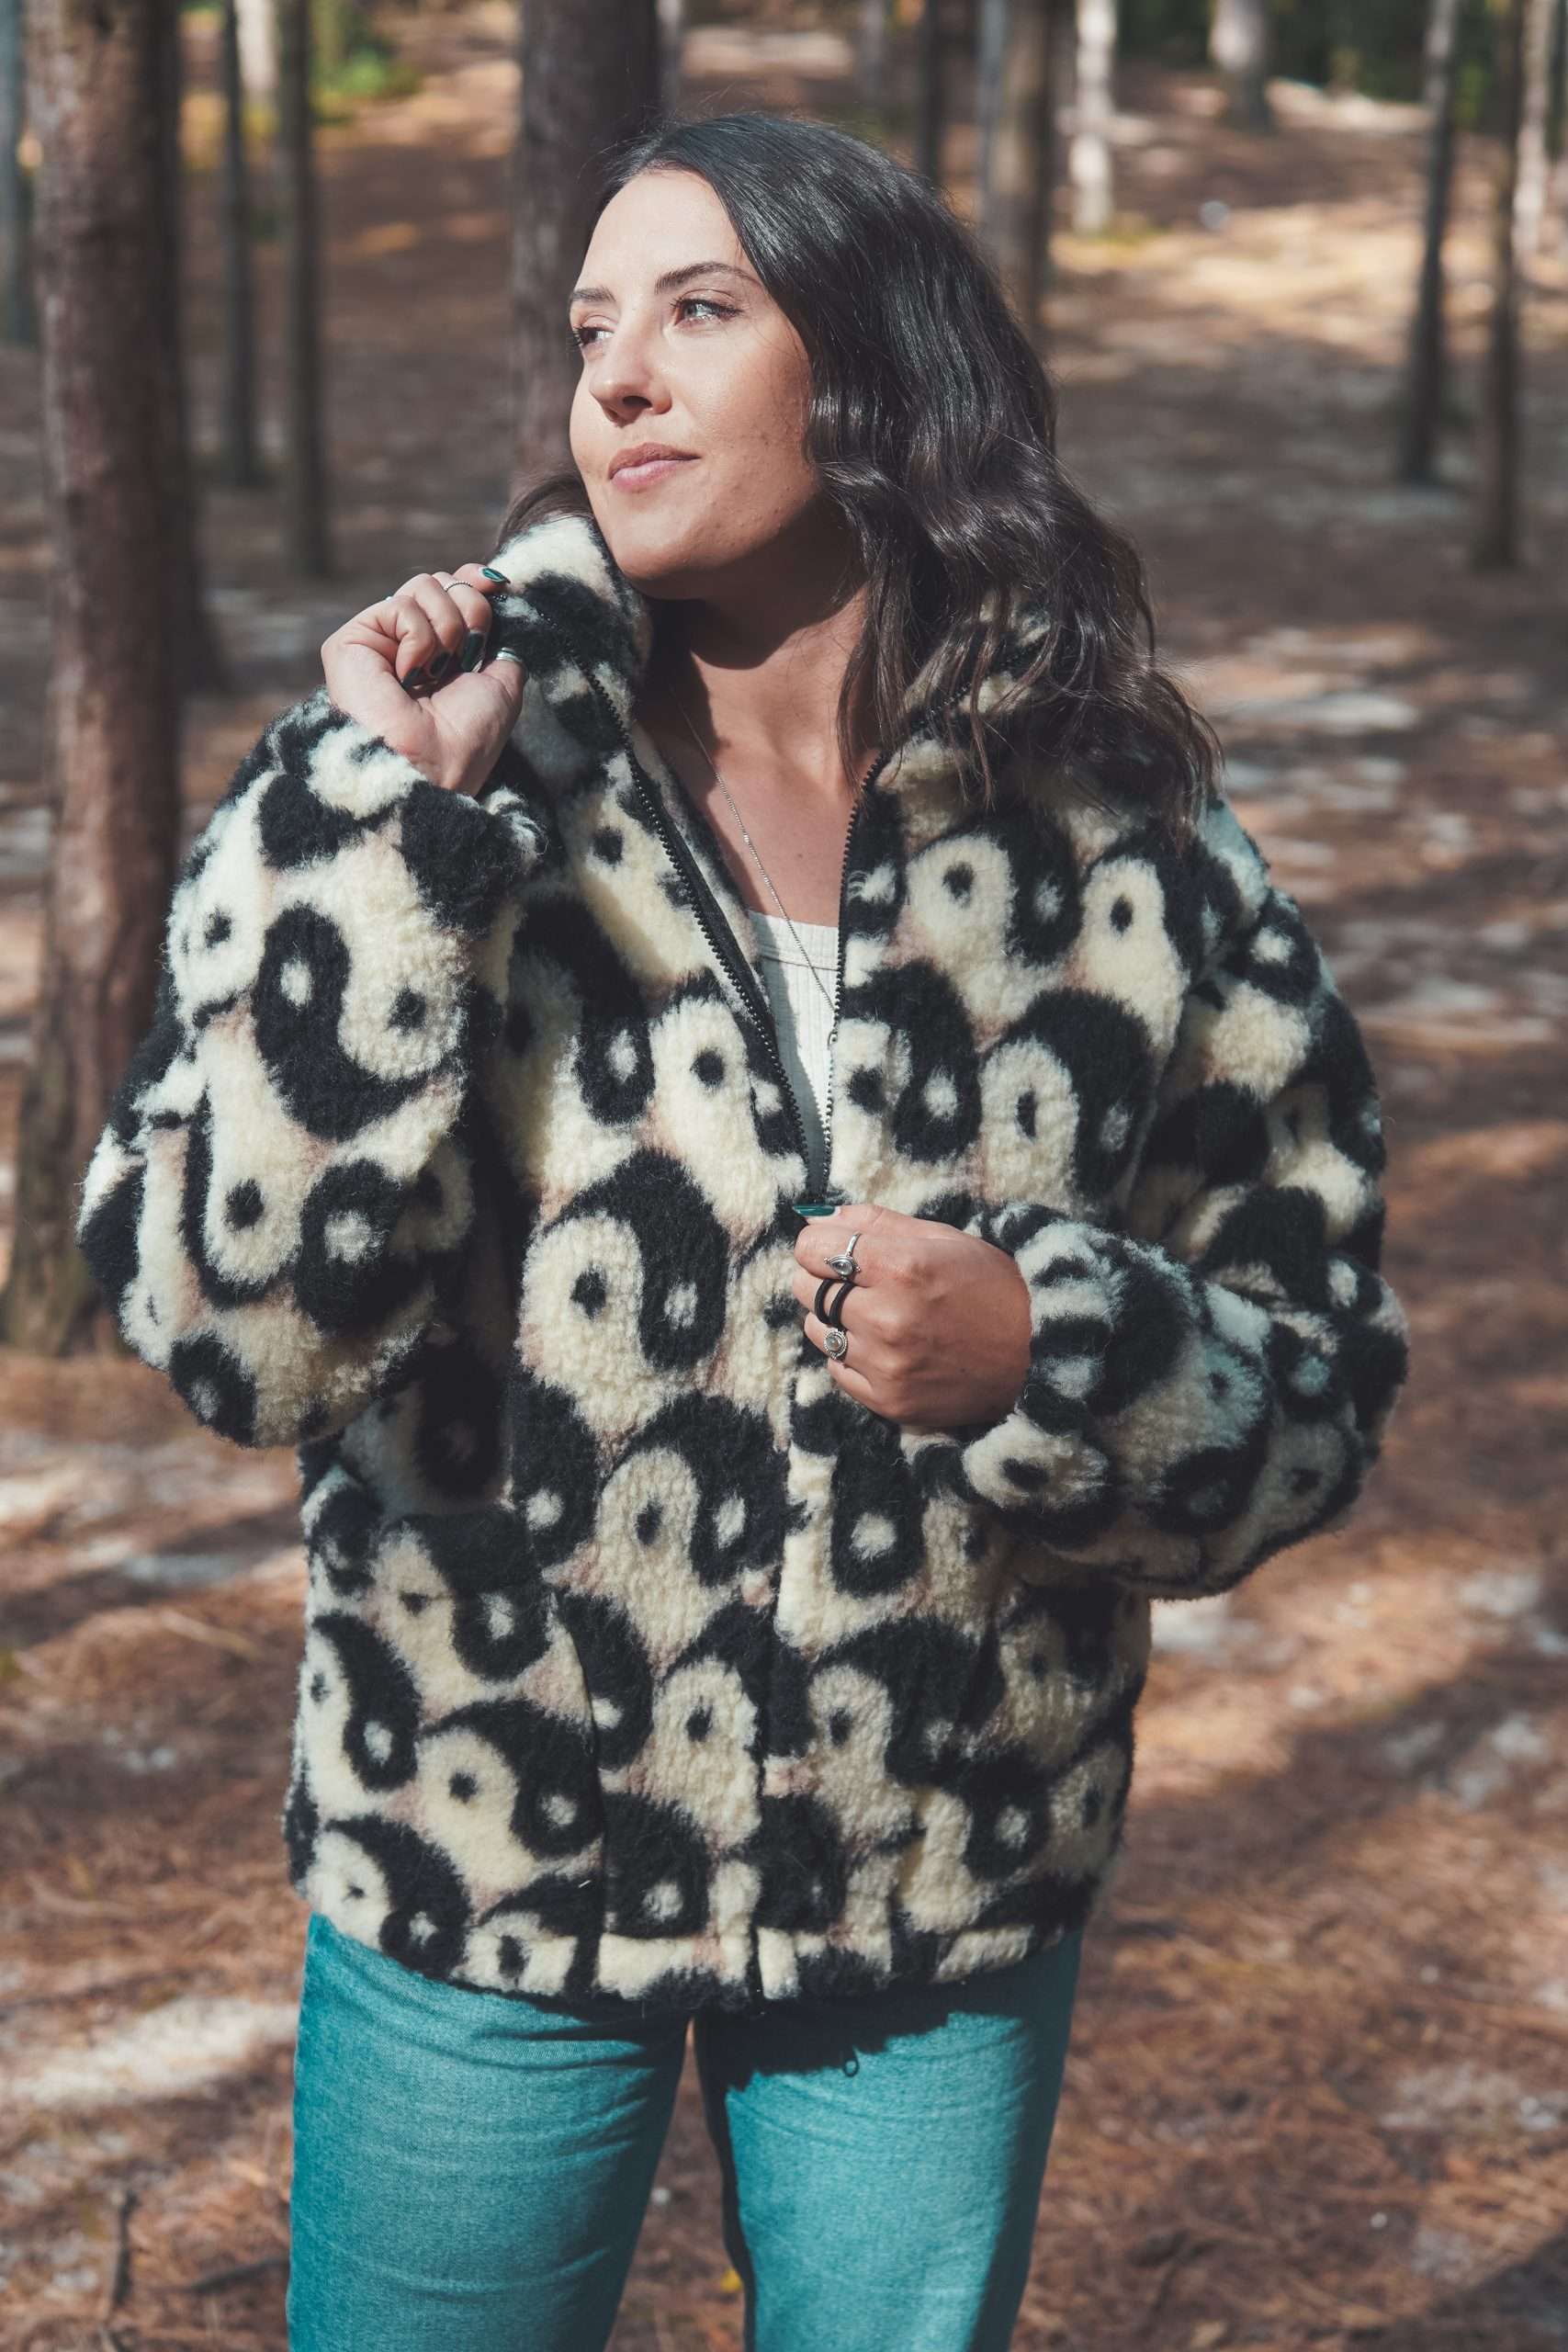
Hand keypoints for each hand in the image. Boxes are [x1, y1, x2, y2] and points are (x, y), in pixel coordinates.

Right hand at [320, 563, 526, 796]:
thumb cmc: (465, 739)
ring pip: (423, 584)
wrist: (430, 767)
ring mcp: (378, 641)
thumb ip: (501, 645)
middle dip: (470, 610)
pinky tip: (408, 676)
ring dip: (448, 628)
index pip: (451, 590)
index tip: (494, 584)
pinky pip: (401, 607)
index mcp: (438, 653)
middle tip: (468, 655)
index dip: (473, 580)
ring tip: (436, 672)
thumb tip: (494, 604)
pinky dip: (420, 640)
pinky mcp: (351, 641)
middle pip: (441, 582)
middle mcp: (406, 644)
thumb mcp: (502, 688)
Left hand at [790, 1202, 1034, 1429]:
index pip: (812, 1248)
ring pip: (815, 1329)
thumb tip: (821, 1216)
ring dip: (835, 1318)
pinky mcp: (888, 1400)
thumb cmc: (994, 1290)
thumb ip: (878, 1223)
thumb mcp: (945, 1240)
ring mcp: (886, 1364)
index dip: (819, 1243)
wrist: (1039, 1358)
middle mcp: (888, 1317)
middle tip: (858, 1281)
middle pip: (807, 1288)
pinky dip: (851, 1355)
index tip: (834, 1247)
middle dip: (824, 1278)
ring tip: (875, 1315)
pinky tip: (884, 1346)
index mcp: (903, 1267)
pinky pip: (836, 1369)